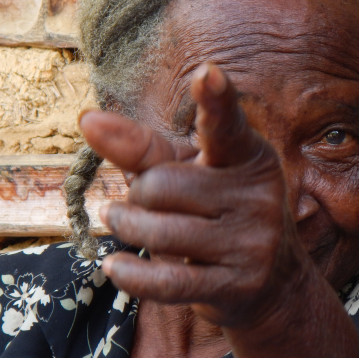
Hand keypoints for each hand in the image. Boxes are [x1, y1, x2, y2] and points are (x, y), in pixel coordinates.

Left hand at [79, 63, 310, 328]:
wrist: (271, 277)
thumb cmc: (217, 207)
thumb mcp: (188, 169)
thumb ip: (142, 145)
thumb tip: (87, 118)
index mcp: (249, 155)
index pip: (226, 126)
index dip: (216, 100)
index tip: (208, 73)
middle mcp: (258, 195)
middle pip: (161, 185)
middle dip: (140, 194)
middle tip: (147, 200)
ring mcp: (252, 242)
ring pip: (159, 231)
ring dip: (129, 227)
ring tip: (127, 223)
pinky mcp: (237, 284)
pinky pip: (167, 281)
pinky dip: (131, 274)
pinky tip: (116, 267)